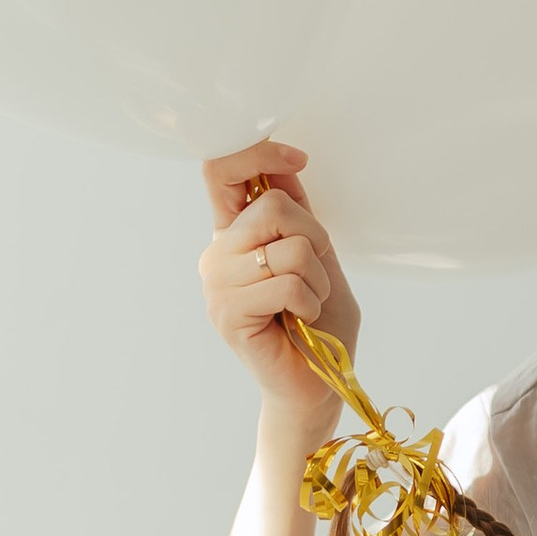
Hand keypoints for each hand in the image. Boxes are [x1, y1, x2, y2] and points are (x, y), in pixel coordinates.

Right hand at [198, 139, 360, 439]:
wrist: (317, 383)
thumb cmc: (319, 322)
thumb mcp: (318, 254)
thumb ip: (298, 211)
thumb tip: (283, 158)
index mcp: (234, 233)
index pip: (221, 170)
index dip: (257, 152)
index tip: (297, 158)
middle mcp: (218, 253)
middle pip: (273, 205)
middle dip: (315, 237)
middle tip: (316, 275)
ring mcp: (217, 284)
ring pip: (288, 248)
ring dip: (317, 279)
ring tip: (308, 304)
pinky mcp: (228, 313)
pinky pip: (284, 283)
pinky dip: (309, 301)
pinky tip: (301, 320)